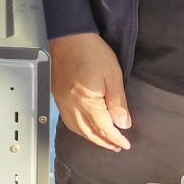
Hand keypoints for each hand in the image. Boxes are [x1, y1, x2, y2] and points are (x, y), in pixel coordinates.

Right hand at [51, 32, 132, 151]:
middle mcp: (72, 106)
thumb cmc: (91, 51)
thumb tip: (123, 124)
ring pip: (77, 129)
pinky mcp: (57, 96)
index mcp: (87, 101)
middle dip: (104, 142)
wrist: (67, 36)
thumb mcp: (113, 75)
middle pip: (89, 132)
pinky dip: (78, 129)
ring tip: (103, 141)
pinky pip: (68, 120)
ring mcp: (62, 102)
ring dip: (91, 138)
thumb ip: (118, 102)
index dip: (116, 138)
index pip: (104, 128)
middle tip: (116, 147)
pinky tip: (85, 128)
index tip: (126, 144)